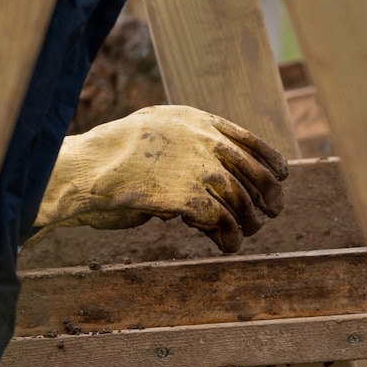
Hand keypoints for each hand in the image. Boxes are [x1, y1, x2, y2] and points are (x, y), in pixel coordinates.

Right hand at [34, 105, 287, 252]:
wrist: (84, 170)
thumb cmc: (111, 157)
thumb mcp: (153, 135)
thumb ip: (184, 148)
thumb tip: (211, 177)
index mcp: (194, 120)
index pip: (248, 139)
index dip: (270, 161)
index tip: (282, 177)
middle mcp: (201, 140)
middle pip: (253, 171)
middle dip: (268, 195)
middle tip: (271, 213)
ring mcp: (195, 167)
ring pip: (240, 199)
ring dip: (248, 221)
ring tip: (244, 235)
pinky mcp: (186, 197)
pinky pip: (221, 221)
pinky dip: (229, 237)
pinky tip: (227, 246)